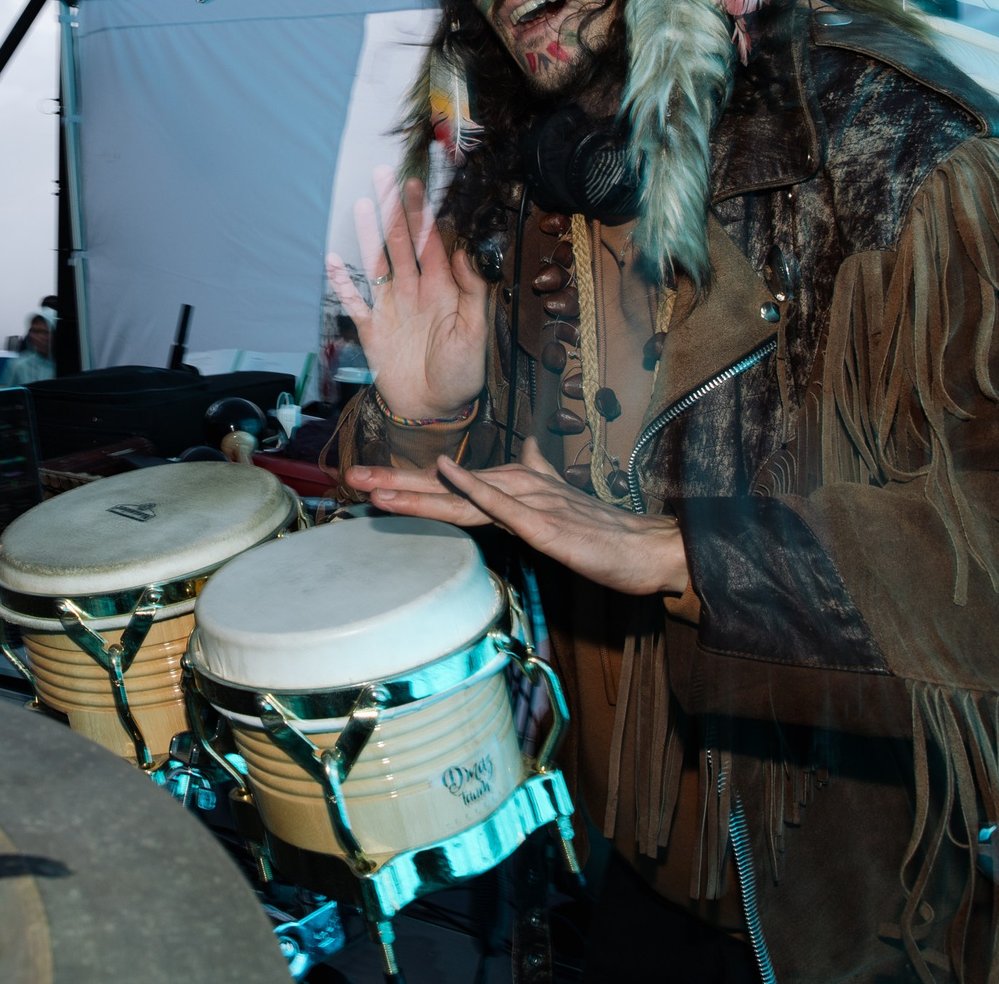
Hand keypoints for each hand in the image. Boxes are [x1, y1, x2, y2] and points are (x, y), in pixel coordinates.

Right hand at [325, 167, 492, 423]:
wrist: (434, 411)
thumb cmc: (462, 375)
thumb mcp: (476, 333)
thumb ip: (472, 292)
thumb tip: (464, 251)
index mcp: (442, 289)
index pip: (431, 242)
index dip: (422, 214)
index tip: (415, 185)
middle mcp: (414, 291)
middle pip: (400, 243)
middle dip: (393, 210)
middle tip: (384, 176)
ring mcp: (390, 308)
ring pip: (377, 263)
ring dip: (369, 235)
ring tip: (362, 206)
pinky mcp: (371, 329)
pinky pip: (353, 302)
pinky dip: (343, 283)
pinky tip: (334, 261)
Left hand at [347, 454, 691, 597]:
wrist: (648, 548)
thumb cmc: (604, 532)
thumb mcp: (562, 506)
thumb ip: (543, 477)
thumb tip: (533, 451)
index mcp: (515, 487)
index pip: (451, 487)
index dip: (410, 484)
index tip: (369, 481)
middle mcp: (516, 488)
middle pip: (444, 487)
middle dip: (395, 482)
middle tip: (350, 477)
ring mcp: (529, 504)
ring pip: (462, 495)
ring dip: (417, 490)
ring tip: (373, 486)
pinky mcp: (544, 523)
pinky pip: (503, 503)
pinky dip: (473, 486)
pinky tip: (446, 471)